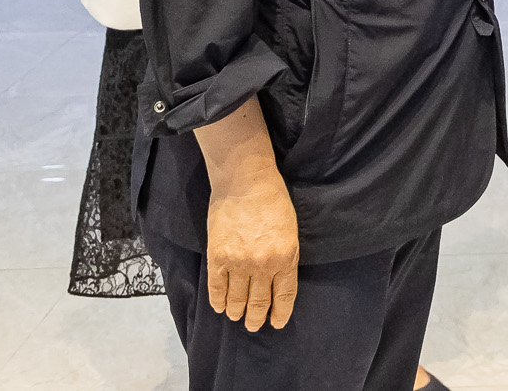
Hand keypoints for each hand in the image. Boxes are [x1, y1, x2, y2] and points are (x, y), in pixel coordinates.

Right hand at [204, 171, 298, 329]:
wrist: (245, 181)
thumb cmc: (273, 200)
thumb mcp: (290, 231)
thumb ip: (285, 257)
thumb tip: (277, 280)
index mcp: (286, 257)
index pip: (284, 296)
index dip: (280, 313)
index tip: (276, 323)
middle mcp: (263, 265)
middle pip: (260, 302)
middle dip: (257, 318)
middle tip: (254, 325)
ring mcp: (238, 262)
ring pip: (237, 300)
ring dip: (237, 312)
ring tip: (236, 316)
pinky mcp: (217, 257)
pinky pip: (217, 288)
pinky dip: (218, 301)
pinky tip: (220, 307)